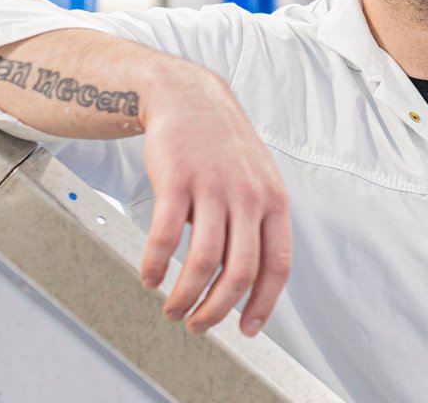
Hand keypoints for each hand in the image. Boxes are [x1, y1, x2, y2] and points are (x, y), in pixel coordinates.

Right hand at [138, 67, 291, 336]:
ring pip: (204, 261)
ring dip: (185, 295)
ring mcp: (213, 188)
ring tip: (172, 309)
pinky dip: (156, 265)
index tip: (247, 329)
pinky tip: (150, 277)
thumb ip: (256, 226)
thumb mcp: (256, 182)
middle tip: (199, 325)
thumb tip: (248, 281)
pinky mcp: (176, 180)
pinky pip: (165, 236)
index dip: (264, 304)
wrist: (189, 98)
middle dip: (218, 309)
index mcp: (273, 202)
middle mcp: (248, 196)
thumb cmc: (223, 148)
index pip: (277, 265)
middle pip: (240, 272)